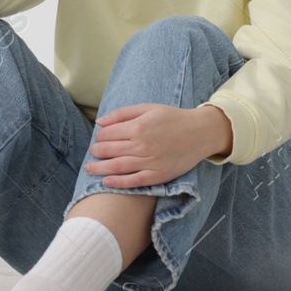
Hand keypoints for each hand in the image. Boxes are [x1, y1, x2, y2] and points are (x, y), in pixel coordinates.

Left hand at [85, 103, 227, 187]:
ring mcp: (150, 162)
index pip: (108, 134)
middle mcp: (142, 145)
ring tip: (90, 168)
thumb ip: (123, 113)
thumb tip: (100, 122)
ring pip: (117, 167)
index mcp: (138, 126)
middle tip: (93, 153)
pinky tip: (106, 182)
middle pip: (109, 150)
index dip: (99, 137)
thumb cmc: (173, 118)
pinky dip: (117, 183)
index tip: (99, 139)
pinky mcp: (158, 175)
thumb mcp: (148, 108)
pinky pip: (133, 181)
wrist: (201, 132)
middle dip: (96, 152)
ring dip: (99, 168)